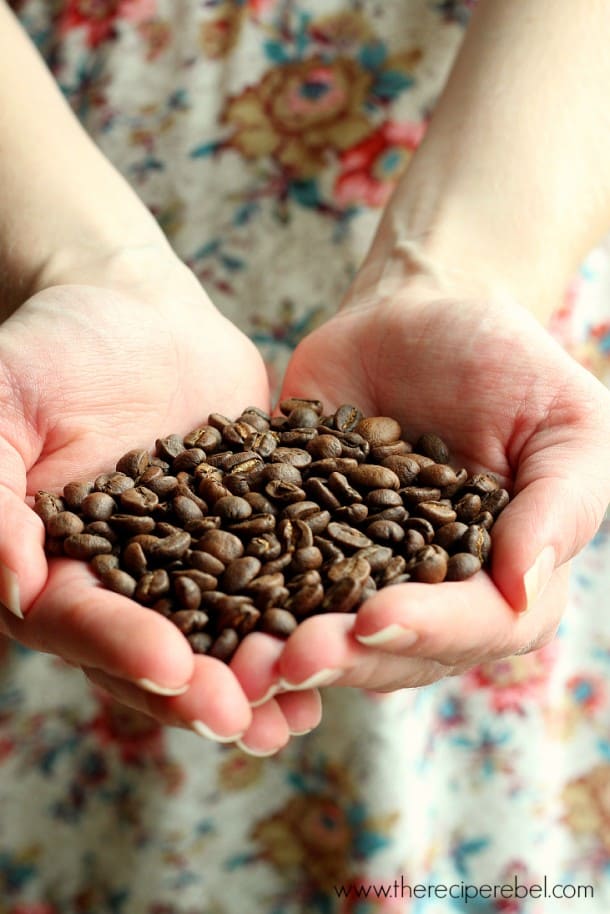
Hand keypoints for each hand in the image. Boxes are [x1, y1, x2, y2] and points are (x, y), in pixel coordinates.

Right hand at [0, 263, 320, 751]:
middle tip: (245, 720)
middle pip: (158, 651)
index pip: (82, 622)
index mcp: (59, 567)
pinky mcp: (252, 534)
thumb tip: (16, 587)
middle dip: (200, 689)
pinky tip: (343, 642)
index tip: (170, 666)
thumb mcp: (1, 410)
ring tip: (299, 713)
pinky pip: (279, 580)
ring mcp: (194, 563)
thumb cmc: (53, 350)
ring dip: (259, 679)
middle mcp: (128, 582)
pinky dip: (305, 615)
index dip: (122, 648)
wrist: (134, 310)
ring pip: (224, 635)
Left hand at [272, 277, 609, 692]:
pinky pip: (268, 577)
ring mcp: (357, 568)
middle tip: (289, 658)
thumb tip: (524, 590)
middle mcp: (429, 589)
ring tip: (241, 658)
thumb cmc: (507, 360)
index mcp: (502, 576)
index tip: (375, 615)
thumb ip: (559, 504)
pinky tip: (201, 613)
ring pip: (327, 630)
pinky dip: (238, 601)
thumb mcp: (566, 421)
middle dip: (344, 657)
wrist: (420, 313)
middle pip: (393, 648)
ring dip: (283, 650)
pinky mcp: (297, 537)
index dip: (430, 630)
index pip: (479, 626)